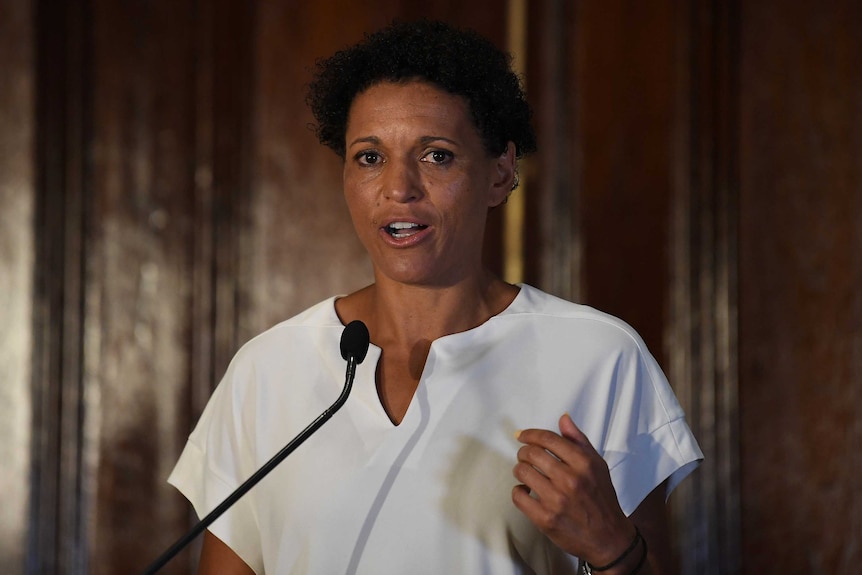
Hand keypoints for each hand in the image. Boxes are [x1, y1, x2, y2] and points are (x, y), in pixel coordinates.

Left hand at [512, 413, 636, 565]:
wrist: (609, 538)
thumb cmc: (602, 499)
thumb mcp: (598, 465)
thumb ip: (579, 440)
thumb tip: (564, 418)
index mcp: (584, 463)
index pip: (548, 439)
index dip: (530, 434)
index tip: (522, 435)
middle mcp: (570, 479)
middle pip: (532, 453)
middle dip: (523, 452)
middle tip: (524, 456)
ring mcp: (557, 500)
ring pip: (522, 472)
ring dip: (520, 470)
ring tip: (526, 473)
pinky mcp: (546, 519)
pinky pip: (518, 496)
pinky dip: (518, 491)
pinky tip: (526, 491)